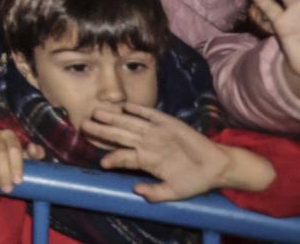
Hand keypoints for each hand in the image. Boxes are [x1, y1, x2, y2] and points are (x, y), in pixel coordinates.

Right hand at [0, 127, 40, 194]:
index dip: (17, 165)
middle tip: (6, 189)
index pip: (14, 148)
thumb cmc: (5, 164)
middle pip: (0, 150)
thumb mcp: (21, 161)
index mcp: (9, 136)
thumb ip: (34, 155)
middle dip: (4, 171)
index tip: (17, 181)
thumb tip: (34, 148)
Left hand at [90, 104, 268, 201]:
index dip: (112, 158)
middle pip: (120, 135)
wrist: (215, 167)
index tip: (102, 163)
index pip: (124, 157)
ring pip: (130, 123)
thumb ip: (156, 193)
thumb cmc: (193, 180)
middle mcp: (147, 143)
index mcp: (146, 160)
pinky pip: (151, 115)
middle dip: (102, 130)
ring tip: (98, 112)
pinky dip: (140, 110)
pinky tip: (127, 106)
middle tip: (84, 125)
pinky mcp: (168, 123)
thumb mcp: (174, 192)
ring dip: (115, 117)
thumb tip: (136, 190)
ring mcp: (156, 132)